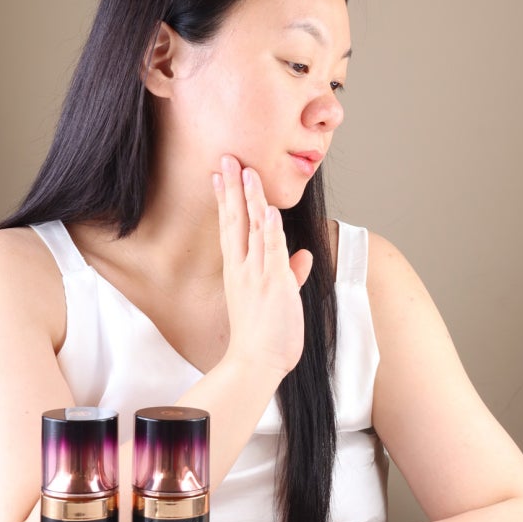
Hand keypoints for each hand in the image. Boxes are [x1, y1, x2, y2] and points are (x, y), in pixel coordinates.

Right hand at [213, 155, 312, 379]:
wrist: (255, 362)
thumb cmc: (264, 335)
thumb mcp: (278, 298)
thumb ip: (290, 273)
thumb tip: (303, 258)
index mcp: (240, 270)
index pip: (231, 227)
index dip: (226, 199)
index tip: (219, 176)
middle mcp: (244, 268)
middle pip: (235, 219)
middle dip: (231, 187)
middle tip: (226, 159)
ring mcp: (257, 274)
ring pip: (252, 228)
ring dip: (250, 197)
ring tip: (246, 170)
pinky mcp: (273, 284)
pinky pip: (271, 251)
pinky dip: (270, 229)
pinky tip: (267, 209)